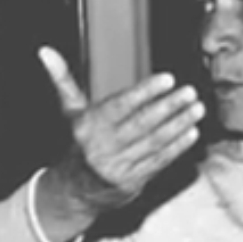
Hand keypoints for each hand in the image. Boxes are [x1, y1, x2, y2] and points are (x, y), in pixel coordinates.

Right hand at [39, 46, 205, 213]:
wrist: (74, 191)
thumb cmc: (78, 143)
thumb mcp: (70, 113)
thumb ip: (63, 81)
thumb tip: (45, 51)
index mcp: (89, 125)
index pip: (122, 105)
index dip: (146, 92)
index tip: (168, 79)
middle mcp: (104, 146)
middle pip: (142, 124)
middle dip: (169, 107)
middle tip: (190, 92)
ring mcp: (120, 166)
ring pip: (154, 142)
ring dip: (179, 125)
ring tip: (197, 109)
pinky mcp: (134, 182)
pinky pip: (159, 161)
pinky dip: (177, 148)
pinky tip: (192, 133)